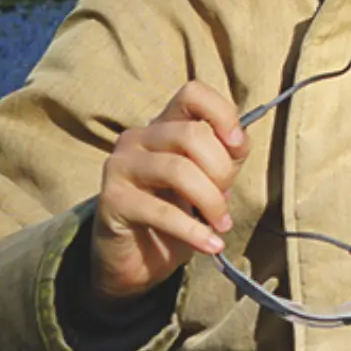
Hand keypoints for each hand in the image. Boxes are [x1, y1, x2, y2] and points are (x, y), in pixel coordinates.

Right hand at [92, 82, 247, 303]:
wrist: (135, 256)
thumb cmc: (175, 211)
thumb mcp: (207, 179)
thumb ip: (224, 156)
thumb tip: (238, 142)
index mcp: (164, 126)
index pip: (193, 93)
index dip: (222, 114)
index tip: (237, 145)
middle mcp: (138, 137)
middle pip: (191, 134)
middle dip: (220, 171)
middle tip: (225, 201)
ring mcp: (121, 166)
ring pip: (178, 170)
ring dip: (211, 202)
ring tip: (221, 225)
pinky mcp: (112, 199)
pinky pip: (161, 211)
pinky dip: (194, 231)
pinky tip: (209, 244)